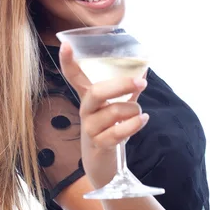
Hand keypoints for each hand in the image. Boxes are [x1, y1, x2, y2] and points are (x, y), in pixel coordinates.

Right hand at [59, 42, 148, 188]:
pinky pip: (117, 132)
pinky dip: (133, 125)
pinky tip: (143, 120)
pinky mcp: (99, 145)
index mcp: (88, 98)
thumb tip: (144, 70)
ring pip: (113, 112)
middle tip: (141, 82)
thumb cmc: (110, 130)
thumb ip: (128, 91)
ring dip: (133, 110)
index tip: (65, 45)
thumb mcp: (117, 108)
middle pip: (96, 92)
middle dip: (120, 85)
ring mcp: (90, 129)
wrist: (103, 165)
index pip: (73, 77)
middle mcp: (86, 111)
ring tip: (140, 114)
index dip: (68, 62)